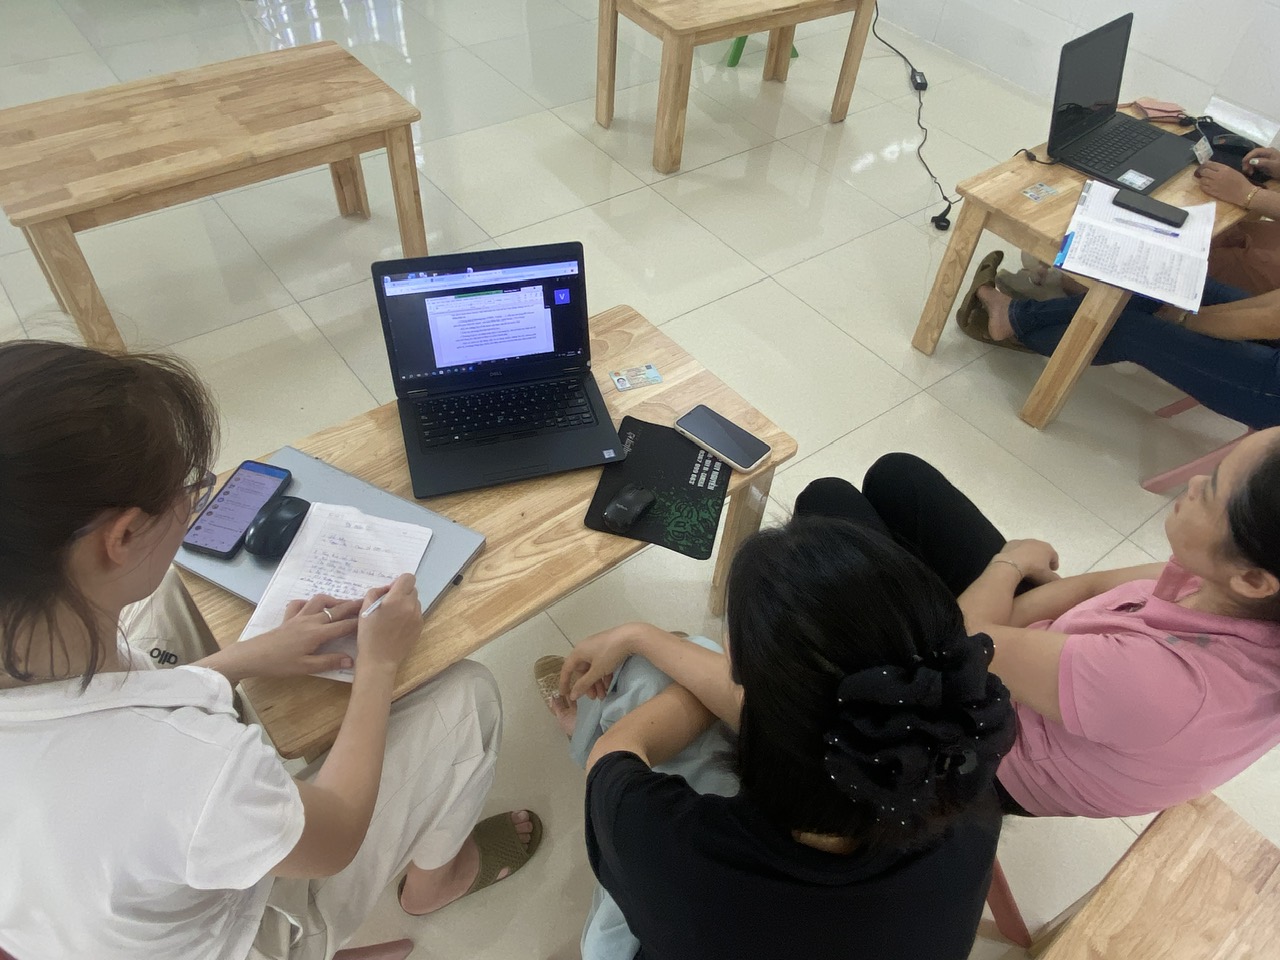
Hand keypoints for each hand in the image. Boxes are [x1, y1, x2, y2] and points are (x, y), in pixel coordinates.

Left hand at [229, 594, 362, 678]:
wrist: (254, 656)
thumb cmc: (280, 664)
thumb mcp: (307, 667)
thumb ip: (329, 662)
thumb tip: (351, 659)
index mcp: (318, 633)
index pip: (344, 625)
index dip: (359, 622)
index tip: (373, 618)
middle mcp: (311, 620)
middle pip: (336, 609)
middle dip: (353, 605)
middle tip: (367, 602)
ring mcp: (298, 617)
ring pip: (319, 601)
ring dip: (332, 600)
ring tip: (341, 604)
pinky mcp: (288, 618)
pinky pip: (299, 604)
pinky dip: (308, 602)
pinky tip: (311, 607)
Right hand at [354, 573, 421, 672]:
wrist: (380, 660)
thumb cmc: (369, 634)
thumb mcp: (364, 609)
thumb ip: (376, 592)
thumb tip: (387, 589)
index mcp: (397, 599)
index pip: (408, 578)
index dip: (399, 582)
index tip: (390, 591)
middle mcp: (411, 606)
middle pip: (412, 589)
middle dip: (402, 593)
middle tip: (389, 604)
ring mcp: (418, 617)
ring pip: (415, 601)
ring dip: (406, 604)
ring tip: (393, 616)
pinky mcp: (420, 626)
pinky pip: (417, 613)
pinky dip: (409, 614)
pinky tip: (398, 625)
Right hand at [559, 623, 648, 701]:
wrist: (631, 637)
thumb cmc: (609, 653)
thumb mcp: (597, 671)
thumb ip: (584, 684)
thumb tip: (572, 695)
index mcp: (578, 652)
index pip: (567, 670)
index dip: (565, 683)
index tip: (564, 695)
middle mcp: (585, 649)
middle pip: (582, 671)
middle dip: (588, 686)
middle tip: (594, 698)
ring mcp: (596, 648)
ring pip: (593, 669)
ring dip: (597, 683)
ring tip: (603, 696)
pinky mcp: (606, 648)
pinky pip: (601, 664)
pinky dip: (603, 675)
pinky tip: (609, 685)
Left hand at [997, 539, 1060, 584]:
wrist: (1011, 564)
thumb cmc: (1033, 571)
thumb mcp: (1048, 579)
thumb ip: (1056, 580)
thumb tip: (1058, 580)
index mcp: (1048, 549)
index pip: (1054, 557)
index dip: (1054, 564)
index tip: (1052, 571)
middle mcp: (1036, 542)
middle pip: (1042, 551)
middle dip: (1042, 560)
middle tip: (1040, 570)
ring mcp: (1023, 541)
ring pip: (1029, 550)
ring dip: (1029, 556)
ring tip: (1027, 567)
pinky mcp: (1011, 543)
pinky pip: (1017, 550)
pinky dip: (1018, 555)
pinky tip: (1015, 563)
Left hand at [1195, 161, 1255, 205]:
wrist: (1244, 193)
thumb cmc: (1241, 181)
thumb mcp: (1232, 170)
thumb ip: (1221, 168)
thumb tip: (1211, 166)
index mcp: (1224, 169)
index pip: (1210, 164)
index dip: (1205, 164)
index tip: (1204, 165)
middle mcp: (1218, 176)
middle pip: (1204, 171)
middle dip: (1202, 171)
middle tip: (1202, 172)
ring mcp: (1214, 184)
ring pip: (1202, 180)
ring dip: (1202, 179)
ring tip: (1205, 179)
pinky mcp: (1212, 192)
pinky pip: (1203, 188)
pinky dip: (1203, 186)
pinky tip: (1206, 185)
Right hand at [1242, 146, 1279, 177]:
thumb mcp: (1273, 166)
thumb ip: (1263, 162)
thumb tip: (1251, 161)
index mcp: (1269, 151)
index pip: (1255, 151)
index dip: (1248, 156)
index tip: (1243, 164)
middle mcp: (1266, 153)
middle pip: (1253, 155)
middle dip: (1248, 162)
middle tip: (1245, 171)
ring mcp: (1265, 158)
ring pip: (1253, 160)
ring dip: (1249, 165)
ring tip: (1249, 173)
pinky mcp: (1265, 163)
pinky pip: (1255, 164)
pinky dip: (1252, 168)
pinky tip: (1252, 172)